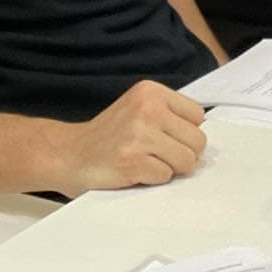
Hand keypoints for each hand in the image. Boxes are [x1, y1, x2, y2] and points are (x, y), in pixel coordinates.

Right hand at [57, 81, 207, 194]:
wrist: (68, 154)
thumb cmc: (108, 137)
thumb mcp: (138, 109)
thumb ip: (169, 116)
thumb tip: (203, 140)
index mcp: (151, 91)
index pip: (198, 116)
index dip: (184, 133)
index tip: (164, 138)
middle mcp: (147, 108)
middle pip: (198, 141)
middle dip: (181, 154)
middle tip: (154, 154)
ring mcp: (139, 134)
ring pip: (187, 161)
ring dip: (169, 169)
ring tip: (144, 161)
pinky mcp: (133, 161)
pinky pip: (166, 177)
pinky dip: (152, 180)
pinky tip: (133, 171)